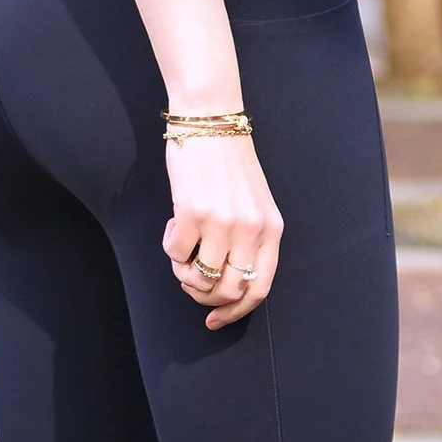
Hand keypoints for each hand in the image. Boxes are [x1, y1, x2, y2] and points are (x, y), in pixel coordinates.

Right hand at [163, 130, 282, 329]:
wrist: (210, 122)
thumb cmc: (229, 164)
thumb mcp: (255, 204)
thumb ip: (250, 240)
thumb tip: (225, 283)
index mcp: (271, 229)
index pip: (260, 289)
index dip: (235, 312)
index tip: (215, 320)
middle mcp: (251, 230)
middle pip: (228, 291)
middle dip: (205, 297)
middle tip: (190, 281)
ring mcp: (222, 223)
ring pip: (200, 279)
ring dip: (183, 274)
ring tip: (181, 251)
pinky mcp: (193, 213)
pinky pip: (176, 254)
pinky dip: (170, 248)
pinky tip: (174, 225)